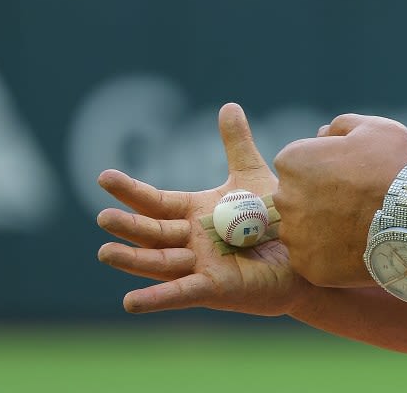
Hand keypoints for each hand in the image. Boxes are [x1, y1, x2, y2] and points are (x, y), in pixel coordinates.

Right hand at [96, 103, 309, 315]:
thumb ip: (236, 144)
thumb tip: (228, 105)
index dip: (131, 191)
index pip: (156, 201)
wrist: (304, 258)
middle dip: (127, 225)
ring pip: (159, 263)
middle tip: (102, 217)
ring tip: (105, 253)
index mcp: (193, 213)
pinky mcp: (214, 288)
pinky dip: (157, 298)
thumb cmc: (274, 221)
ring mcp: (199, 266)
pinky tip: (130, 302)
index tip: (104, 177)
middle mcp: (190, 241)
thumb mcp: (252, 176)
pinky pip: (182, 294)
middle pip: (152, 233)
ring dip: (132, 260)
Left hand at [272, 113, 406, 287]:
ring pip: (302, 231)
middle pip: (295, 198)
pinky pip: (314, 259)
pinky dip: (331, 256)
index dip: (323, 169)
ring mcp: (296, 236)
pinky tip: (356, 247)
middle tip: (354, 203)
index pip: (296, 165)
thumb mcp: (372, 128)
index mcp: (294, 161)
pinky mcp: (309, 267)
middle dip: (318, 199)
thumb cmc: (397, 166)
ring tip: (357, 227)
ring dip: (321, 229)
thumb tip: (323, 134)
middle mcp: (285, 198)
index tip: (348, 176)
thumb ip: (340, 126)